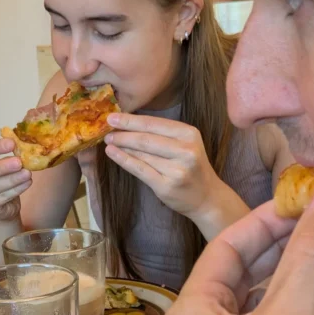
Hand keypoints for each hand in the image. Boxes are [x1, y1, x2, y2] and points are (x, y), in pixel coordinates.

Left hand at [104, 113, 226, 218]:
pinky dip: (123, 160)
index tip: (112, 117)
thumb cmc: (190, 167)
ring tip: (109, 141)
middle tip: (106, 131)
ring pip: (141, 154)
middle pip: (146, 138)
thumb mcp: (184, 144)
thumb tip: (127, 124)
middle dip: (123, 134)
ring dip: (122, 146)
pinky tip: (112, 153)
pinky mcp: (166, 185)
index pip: (154, 123)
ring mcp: (177, 169)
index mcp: (189, 134)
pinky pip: (140, 169)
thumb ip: (161, 134)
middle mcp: (185, 150)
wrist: (206, 197)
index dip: (130, 120)